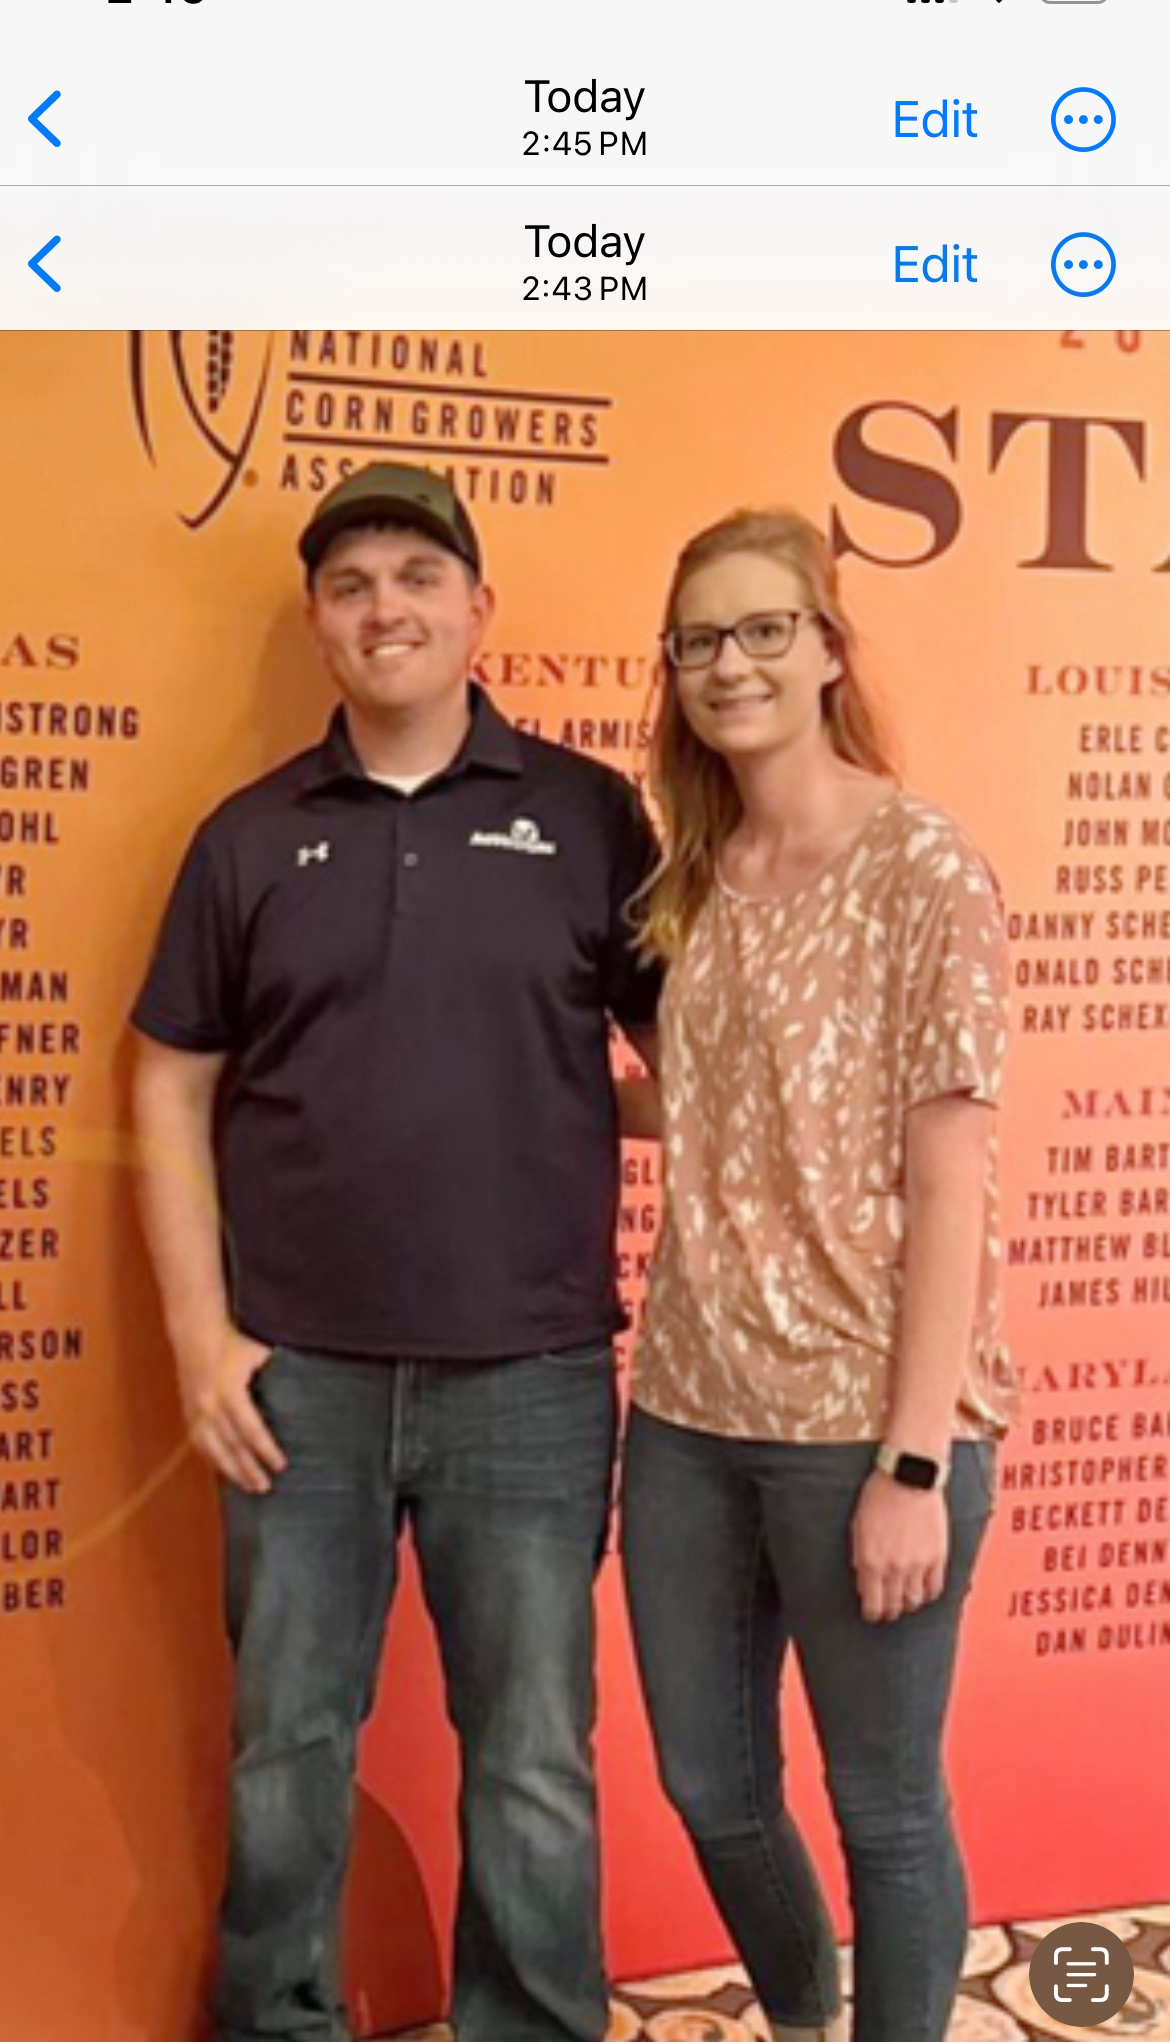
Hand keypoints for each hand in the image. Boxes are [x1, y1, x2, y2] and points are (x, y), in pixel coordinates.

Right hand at [178, 1329, 287, 1494]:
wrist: (196, 1335)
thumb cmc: (232, 1344)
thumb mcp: (259, 1355)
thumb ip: (277, 1374)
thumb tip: (302, 1389)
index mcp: (230, 1393)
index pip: (251, 1430)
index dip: (266, 1450)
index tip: (281, 1465)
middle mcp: (210, 1407)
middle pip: (232, 1447)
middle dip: (249, 1470)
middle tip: (265, 1487)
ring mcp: (196, 1413)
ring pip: (213, 1451)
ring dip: (231, 1471)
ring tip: (249, 1487)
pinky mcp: (188, 1414)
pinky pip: (200, 1445)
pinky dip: (213, 1460)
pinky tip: (225, 1471)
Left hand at [850, 1470, 948, 1622]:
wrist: (908, 1477)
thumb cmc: (879, 1495)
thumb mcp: (857, 1526)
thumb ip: (859, 1555)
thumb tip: (862, 1577)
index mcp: (870, 1561)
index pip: (872, 1604)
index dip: (871, 1613)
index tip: (871, 1613)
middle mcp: (894, 1568)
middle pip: (893, 1606)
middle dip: (889, 1611)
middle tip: (887, 1609)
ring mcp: (918, 1564)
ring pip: (914, 1601)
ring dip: (908, 1603)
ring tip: (905, 1599)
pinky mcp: (937, 1556)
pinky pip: (935, 1587)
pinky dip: (929, 1593)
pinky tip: (924, 1589)